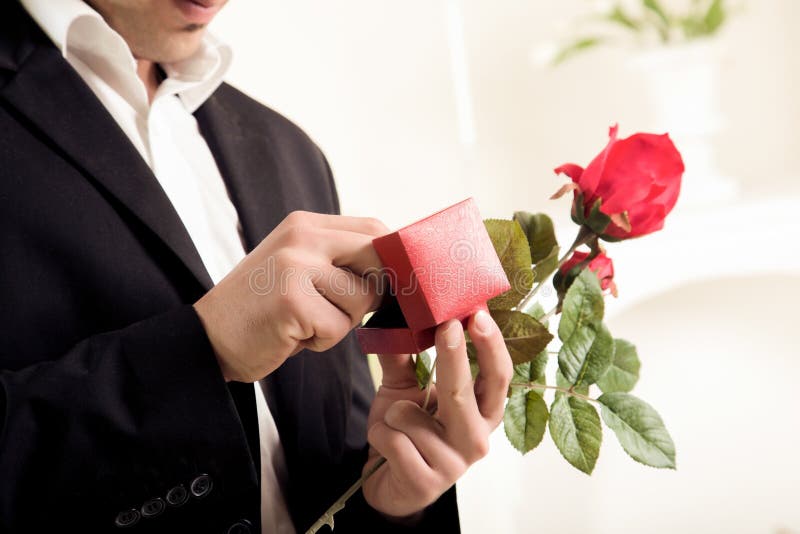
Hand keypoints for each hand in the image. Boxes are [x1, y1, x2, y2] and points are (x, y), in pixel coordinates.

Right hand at [194, 211, 387, 381]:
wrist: (207, 338)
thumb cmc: (262, 309)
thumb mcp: (298, 267)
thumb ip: (339, 259)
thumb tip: (400, 269)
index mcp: (305, 224)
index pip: (374, 228)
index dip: (392, 259)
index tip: (389, 285)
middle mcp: (302, 237)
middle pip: (377, 257)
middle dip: (373, 291)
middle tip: (344, 309)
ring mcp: (295, 266)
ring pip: (362, 299)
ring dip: (340, 322)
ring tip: (305, 322)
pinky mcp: (292, 301)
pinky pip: (338, 328)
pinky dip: (321, 341)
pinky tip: (293, 335)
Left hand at [363, 310, 511, 517]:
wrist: (387, 482)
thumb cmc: (405, 432)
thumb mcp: (404, 390)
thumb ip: (404, 357)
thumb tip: (398, 317)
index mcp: (480, 413)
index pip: (497, 377)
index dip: (491, 346)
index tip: (478, 314)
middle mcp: (476, 439)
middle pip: (464, 392)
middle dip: (453, 356)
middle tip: (447, 325)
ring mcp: (454, 464)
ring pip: (412, 416)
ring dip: (393, 414)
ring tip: (396, 427)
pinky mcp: (427, 483)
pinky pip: (394, 440)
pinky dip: (381, 435)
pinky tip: (387, 449)